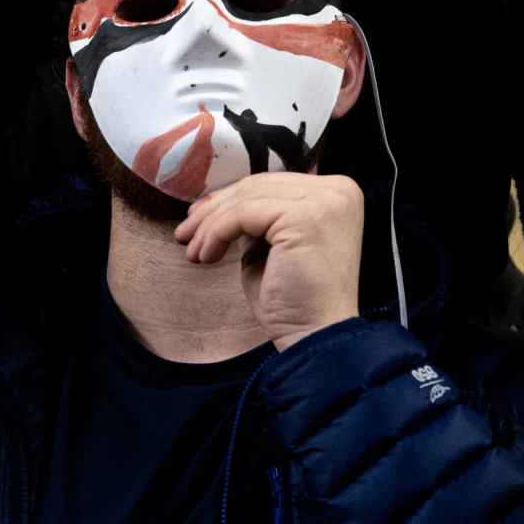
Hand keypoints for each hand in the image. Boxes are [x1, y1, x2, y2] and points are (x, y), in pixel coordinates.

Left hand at [174, 172, 362, 352]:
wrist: (316, 338)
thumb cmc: (295, 301)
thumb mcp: (274, 246)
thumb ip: (260, 219)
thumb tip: (225, 204)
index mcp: (337, 193)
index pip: (272, 185)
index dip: (230, 200)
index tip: (198, 221)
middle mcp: (338, 191)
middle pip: (258, 186)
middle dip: (215, 209)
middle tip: (185, 233)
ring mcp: (325, 201)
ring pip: (247, 198)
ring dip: (210, 225)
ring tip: (192, 251)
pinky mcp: (305, 215)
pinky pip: (242, 214)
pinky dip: (216, 233)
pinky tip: (206, 257)